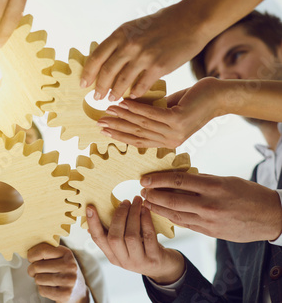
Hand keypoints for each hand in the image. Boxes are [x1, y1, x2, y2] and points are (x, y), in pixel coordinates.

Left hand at [28, 243, 87, 302]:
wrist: (78, 291)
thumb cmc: (65, 272)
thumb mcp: (61, 257)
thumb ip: (48, 251)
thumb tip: (29, 251)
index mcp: (67, 253)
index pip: (42, 250)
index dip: (31, 255)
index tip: (31, 258)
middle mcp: (69, 266)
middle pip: (37, 266)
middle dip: (32, 270)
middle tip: (35, 271)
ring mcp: (68, 280)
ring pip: (38, 279)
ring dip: (38, 280)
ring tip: (46, 279)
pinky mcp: (65, 294)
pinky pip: (42, 290)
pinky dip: (42, 289)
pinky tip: (50, 287)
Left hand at [81, 5, 207, 101]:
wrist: (191, 20)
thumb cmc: (161, 24)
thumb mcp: (134, 28)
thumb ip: (120, 43)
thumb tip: (104, 60)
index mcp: (121, 34)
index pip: (97, 57)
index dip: (88, 73)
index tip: (83, 84)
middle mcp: (130, 45)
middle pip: (107, 72)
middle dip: (99, 87)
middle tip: (96, 97)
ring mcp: (144, 56)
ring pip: (122, 81)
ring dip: (115, 93)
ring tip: (111, 99)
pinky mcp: (159, 67)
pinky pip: (141, 86)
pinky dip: (135, 93)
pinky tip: (132, 98)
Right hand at [86, 197, 184, 284]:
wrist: (165, 268)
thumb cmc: (143, 249)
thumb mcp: (126, 245)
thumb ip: (113, 233)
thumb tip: (93, 217)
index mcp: (112, 256)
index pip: (98, 239)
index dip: (93, 223)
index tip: (90, 208)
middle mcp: (123, 261)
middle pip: (114, 238)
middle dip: (119, 216)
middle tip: (125, 201)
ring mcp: (138, 262)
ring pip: (131, 236)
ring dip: (133, 215)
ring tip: (137, 202)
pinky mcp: (154, 259)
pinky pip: (148, 237)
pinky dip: (146, 221)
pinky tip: (145, 210)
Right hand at [97, 77, 223, 147]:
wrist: (220, 96)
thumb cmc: (194, 100)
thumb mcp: (168, 109)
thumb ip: (151, 113)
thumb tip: (127, 110)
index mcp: (168, 141)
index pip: (138, 141)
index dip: (120, 136)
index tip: (104, 131)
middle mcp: (171, 140)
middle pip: (137, 134)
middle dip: (116, 128)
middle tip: (99, 123)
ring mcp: (175, 132)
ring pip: (141, 124)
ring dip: (122, 116)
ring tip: (107, 110)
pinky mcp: (178, 120)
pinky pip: (150, 114)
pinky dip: (134, 108)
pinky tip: (123, 102)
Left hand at [140, 172, 281, 241]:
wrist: (271, 217)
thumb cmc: (249, 194)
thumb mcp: (226, 181)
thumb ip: (202, 180)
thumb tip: (178, 177)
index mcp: (214, 186)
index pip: (178, 181)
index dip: (158, 180)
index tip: (145, 178)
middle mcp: (209, 204)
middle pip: (172, 199)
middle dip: (154, 194)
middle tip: (142, 190)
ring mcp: (209, 220)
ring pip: (175, 214)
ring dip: (158, 207)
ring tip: (146, 201)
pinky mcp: (209, 232)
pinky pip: (185, 224)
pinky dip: (171, 217)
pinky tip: (161, 212)